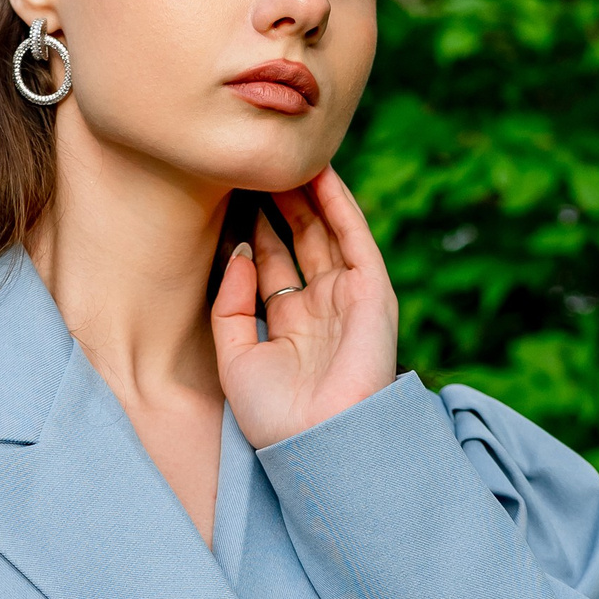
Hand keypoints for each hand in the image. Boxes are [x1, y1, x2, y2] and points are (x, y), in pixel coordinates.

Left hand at [210, 164, 399, 449]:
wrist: (318, 442)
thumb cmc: (275, 416)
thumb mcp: (234, 358)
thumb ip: (230, 305)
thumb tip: (238, 251)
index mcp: (288, 326)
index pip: (269, 263)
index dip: (250, 227)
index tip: (226, 192)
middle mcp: (320, 308)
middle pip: (298, 241)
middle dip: (276, 203)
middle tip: (252, 164)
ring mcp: (347, 298)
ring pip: (325, 232)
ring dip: (306, 194)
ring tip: (282, 156)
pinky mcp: (372, 292)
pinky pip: (353, 237)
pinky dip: (338, 203)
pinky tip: (317, 171)